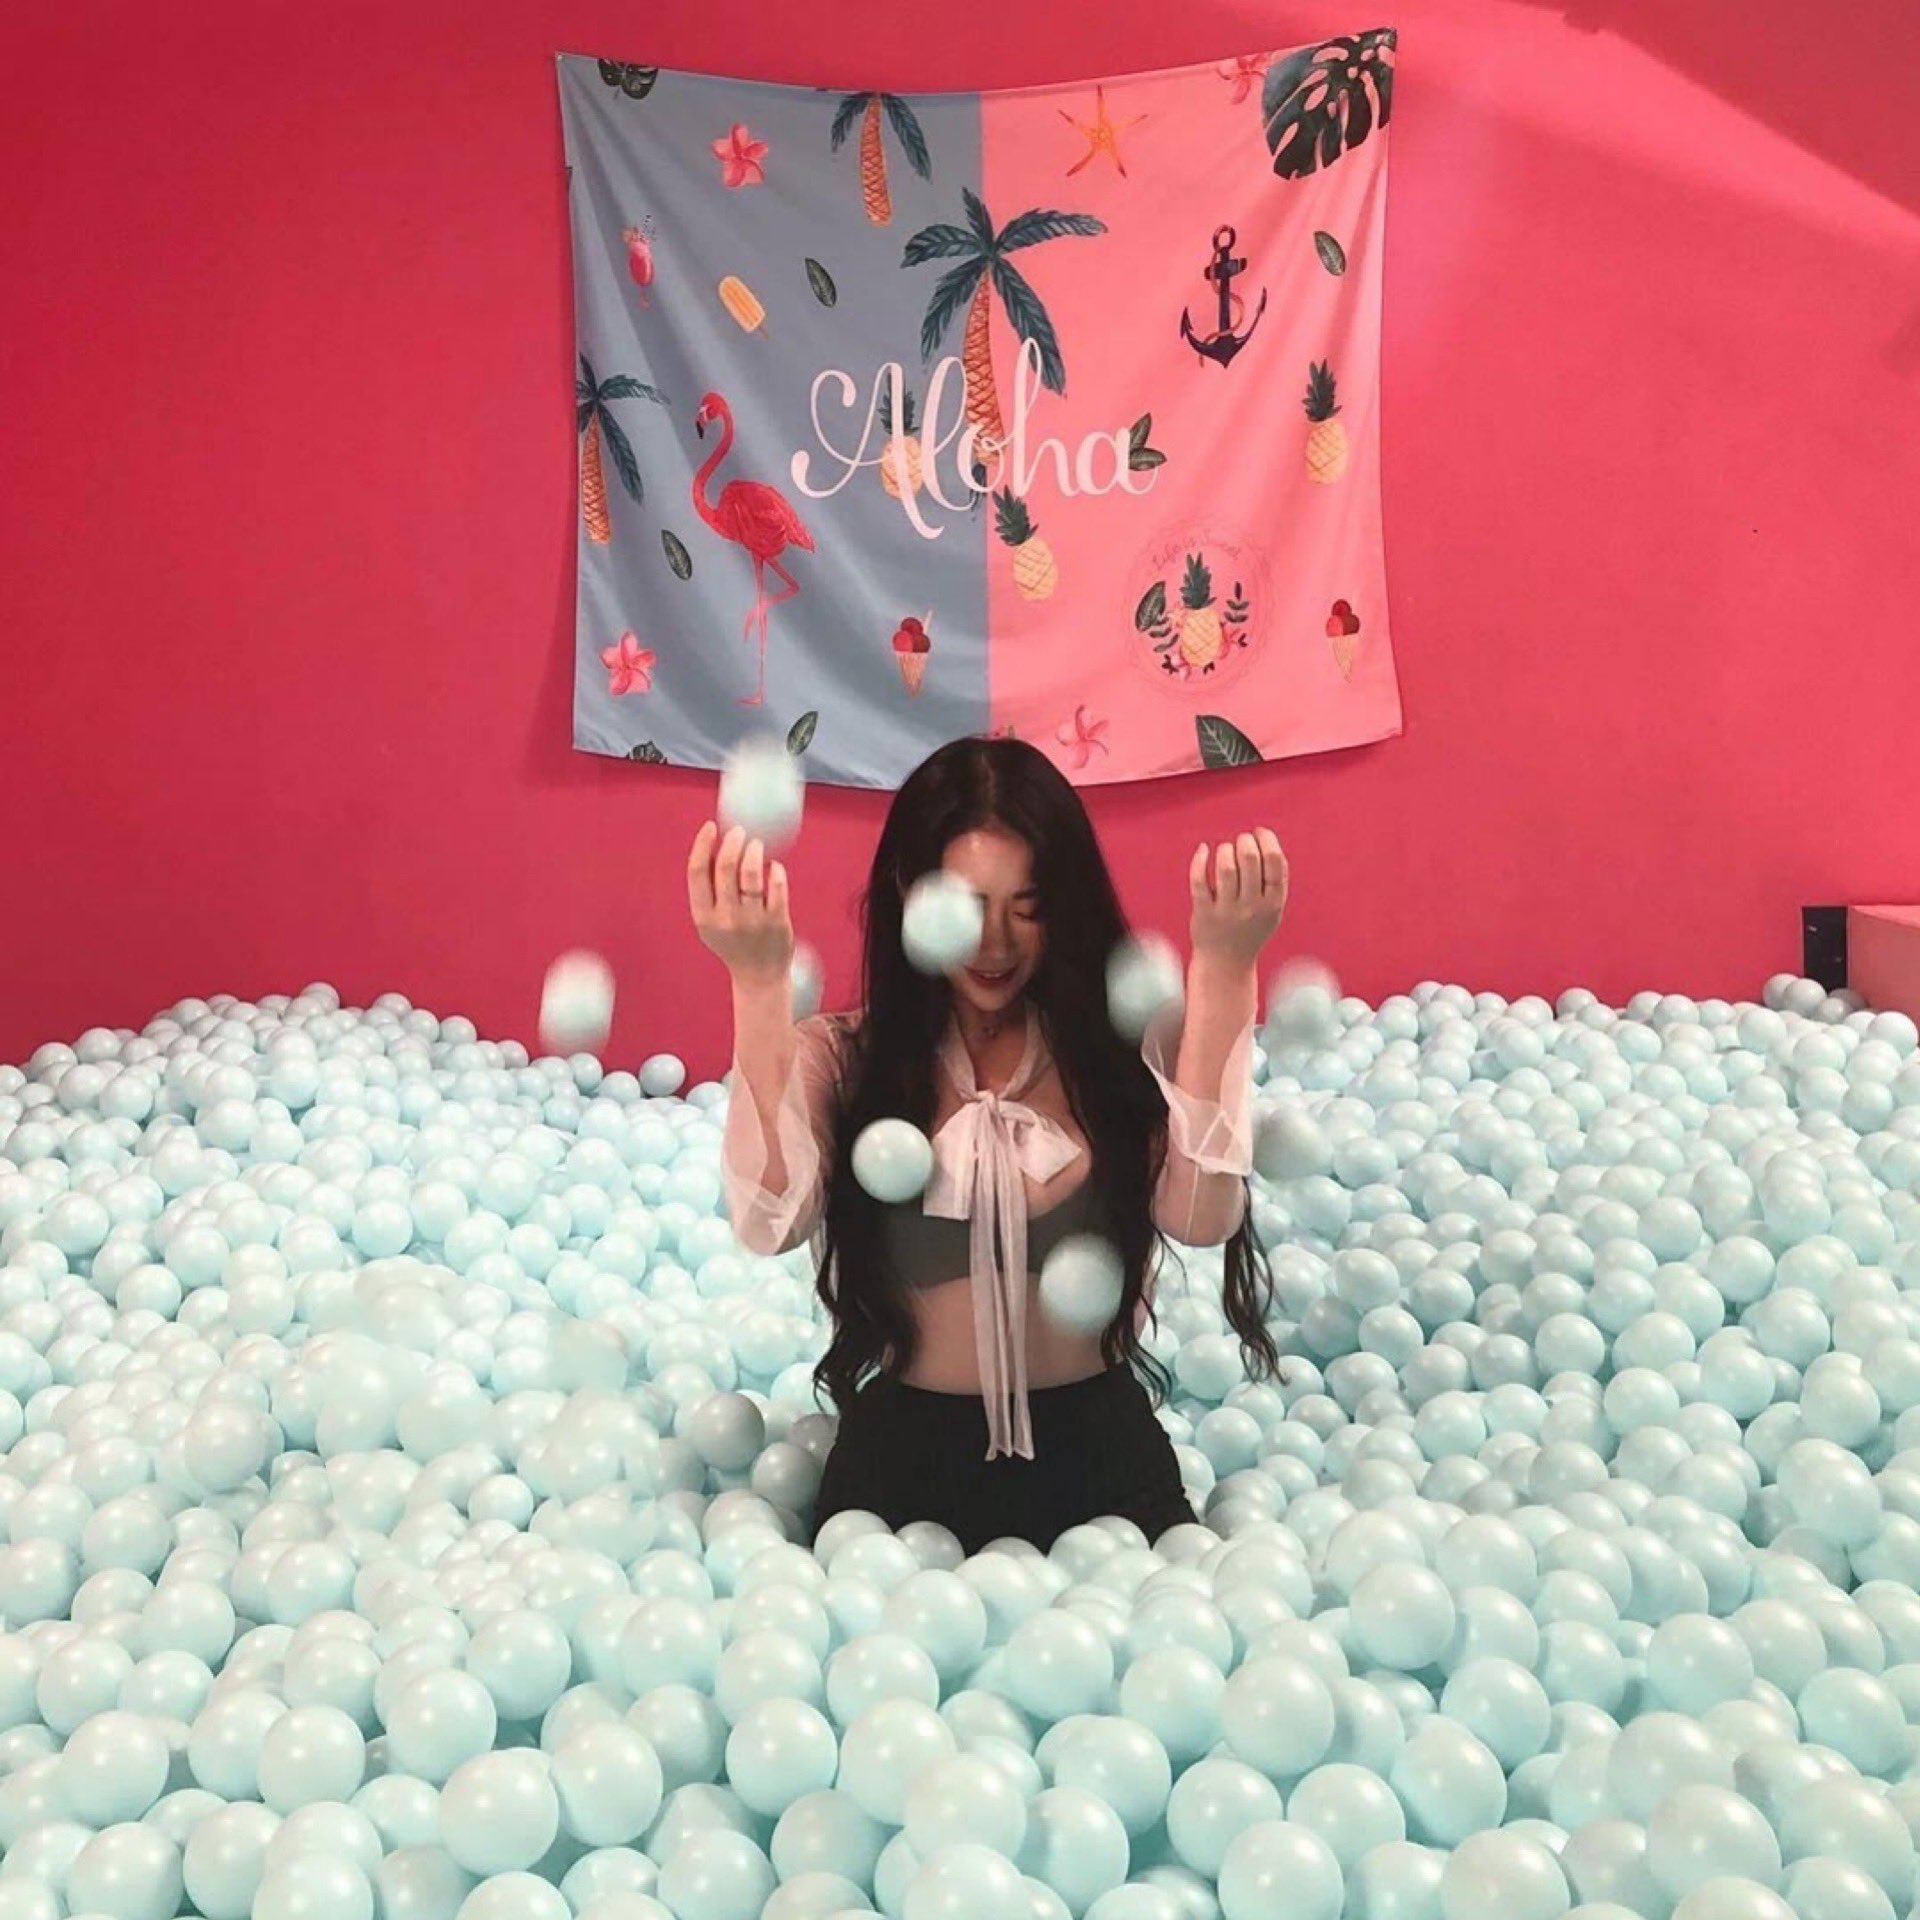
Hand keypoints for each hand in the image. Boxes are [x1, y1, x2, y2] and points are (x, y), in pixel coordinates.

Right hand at [688, 820, 793, 984]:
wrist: (758, 975)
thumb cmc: (733, 941)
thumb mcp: (711, 921)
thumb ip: (709, 890)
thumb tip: (715, 845)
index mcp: (704, 916)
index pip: (697, 871)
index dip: (703, 844)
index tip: (711, 826)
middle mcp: (726, 918)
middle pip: (726, 866)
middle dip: (733, 841)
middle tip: (739, 832)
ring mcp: (753, 920)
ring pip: (752, 873)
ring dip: (754, 850)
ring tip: (756, 845)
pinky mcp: (777, 922)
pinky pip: (777, 885)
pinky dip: (775, 869)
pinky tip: (773, 867)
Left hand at [1189, 828, 1288, 971]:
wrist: (1225, 963)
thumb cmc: (1250, 929)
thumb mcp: (1273, 910)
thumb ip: (1277, 880)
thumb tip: (1269, 841)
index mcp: (1273, 903)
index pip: (1275, 861)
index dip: (1267, 839)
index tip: (1258, 833)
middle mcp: (1251, 907)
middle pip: (1250, 859)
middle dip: (1244, 841)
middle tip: (1240, 842)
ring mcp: (1227, 910)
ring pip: (1226, 866)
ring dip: (1224, 850)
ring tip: (1224, 851)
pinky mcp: (1203, 912)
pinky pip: (1199, 879)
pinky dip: (1200, 859)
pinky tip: (1203, 850)